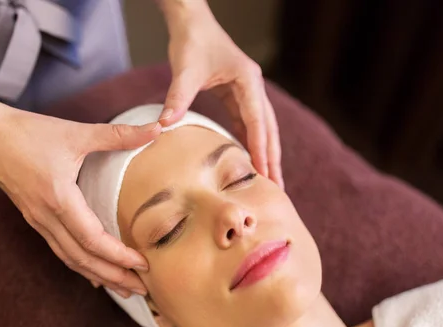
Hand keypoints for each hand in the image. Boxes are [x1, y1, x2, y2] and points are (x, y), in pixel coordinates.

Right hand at [0, 108, 160, 296]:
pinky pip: (61, 250)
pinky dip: (81, 265)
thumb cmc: (30, 133)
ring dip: (99, 275)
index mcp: (59, 199)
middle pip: (82, 259)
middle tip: (142, 289)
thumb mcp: (76, 132)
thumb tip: (158, 128)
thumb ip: (118, 134)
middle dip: (114, 276)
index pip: (92, 239)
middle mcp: (46, 217)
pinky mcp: (36, 220)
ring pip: (70, 259)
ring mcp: (39, 221)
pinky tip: (96, 274)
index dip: (118, 256)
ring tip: (125, 287)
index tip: (143, 265)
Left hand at [159, 4, 282, 187]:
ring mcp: (248, 91)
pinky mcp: (238, 95)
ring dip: (266, 153)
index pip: (258, 121)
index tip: (264, 173)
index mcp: (248, 80)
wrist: (192, 22)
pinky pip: (248, 123)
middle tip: (278, 187)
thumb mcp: (185, 70)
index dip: (261, 149)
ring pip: (262, 128)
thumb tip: (164, 125)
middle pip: (269, 129)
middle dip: (273, 158)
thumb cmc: (191, 41)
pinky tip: (251, 161)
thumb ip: (177, 98)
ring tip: (269, 180)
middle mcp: (254, 87)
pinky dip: (251, 142)